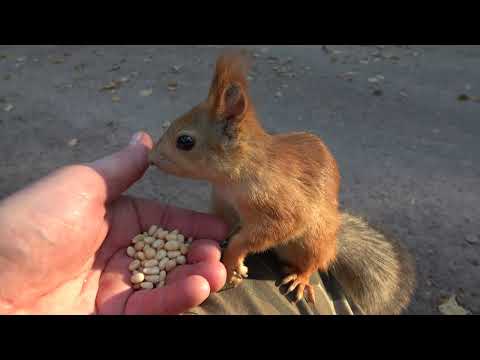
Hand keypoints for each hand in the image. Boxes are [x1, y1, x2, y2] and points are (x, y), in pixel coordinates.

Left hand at [0, 132, 226, 313]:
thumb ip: (122, 167)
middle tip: (220, 252)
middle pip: (169, 253)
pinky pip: (151, 306)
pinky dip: (176, 298)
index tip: (219, 226)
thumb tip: (146, 138)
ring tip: (217, 272)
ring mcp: (115, 286)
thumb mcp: (84, 185)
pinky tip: (197, 286)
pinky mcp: (113, 315)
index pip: (163, 221)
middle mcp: (117, 252)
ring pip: (166, 282)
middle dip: (199, 253)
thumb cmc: (38, 224)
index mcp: (112, 219)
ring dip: (196, 277)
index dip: (192, 224)